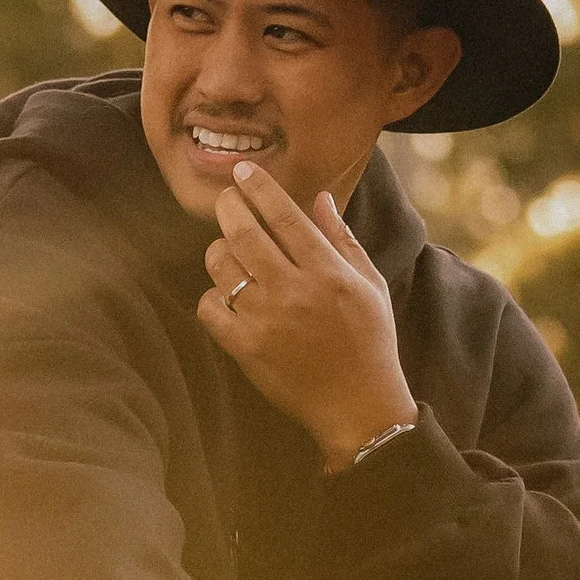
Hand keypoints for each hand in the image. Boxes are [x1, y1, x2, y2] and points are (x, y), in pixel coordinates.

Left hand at [199, 164, 416, 469]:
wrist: (359, 407)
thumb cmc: (369, 342)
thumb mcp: (369, 285)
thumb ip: (342, 239)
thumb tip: (319, 198)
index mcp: (328, 272)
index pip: (284, 215)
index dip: (259, 187)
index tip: (243, 171)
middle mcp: (295, 291)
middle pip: (245, 232)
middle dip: (229, 207)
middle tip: (226, 200)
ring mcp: (267, 320)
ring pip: (223, 266)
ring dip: (219, 250)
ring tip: (227, 250)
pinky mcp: (246, 349)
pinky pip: (210, 308)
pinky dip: (212, 295)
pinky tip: (225, 295)